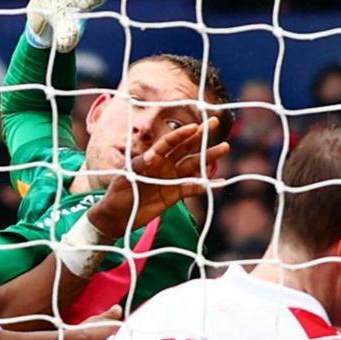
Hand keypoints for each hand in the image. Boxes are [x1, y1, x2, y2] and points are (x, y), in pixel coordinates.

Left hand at [94, 122, 226, 236]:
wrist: (116, 217)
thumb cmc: (117, 195)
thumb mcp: (125, 178)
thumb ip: (139, 166)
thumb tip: (153, 156)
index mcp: (152, 158)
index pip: (169, 143)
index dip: (181, 134)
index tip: (194, 126)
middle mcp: (164, 165)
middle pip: (185, 148)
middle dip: (200, 135)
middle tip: (214, 122)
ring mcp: (171, 179)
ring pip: (193, 166)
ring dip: (208, 158)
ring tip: (224, 148)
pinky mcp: (174, 195)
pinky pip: (191, 188)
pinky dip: (204, 186)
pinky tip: (218, 182)